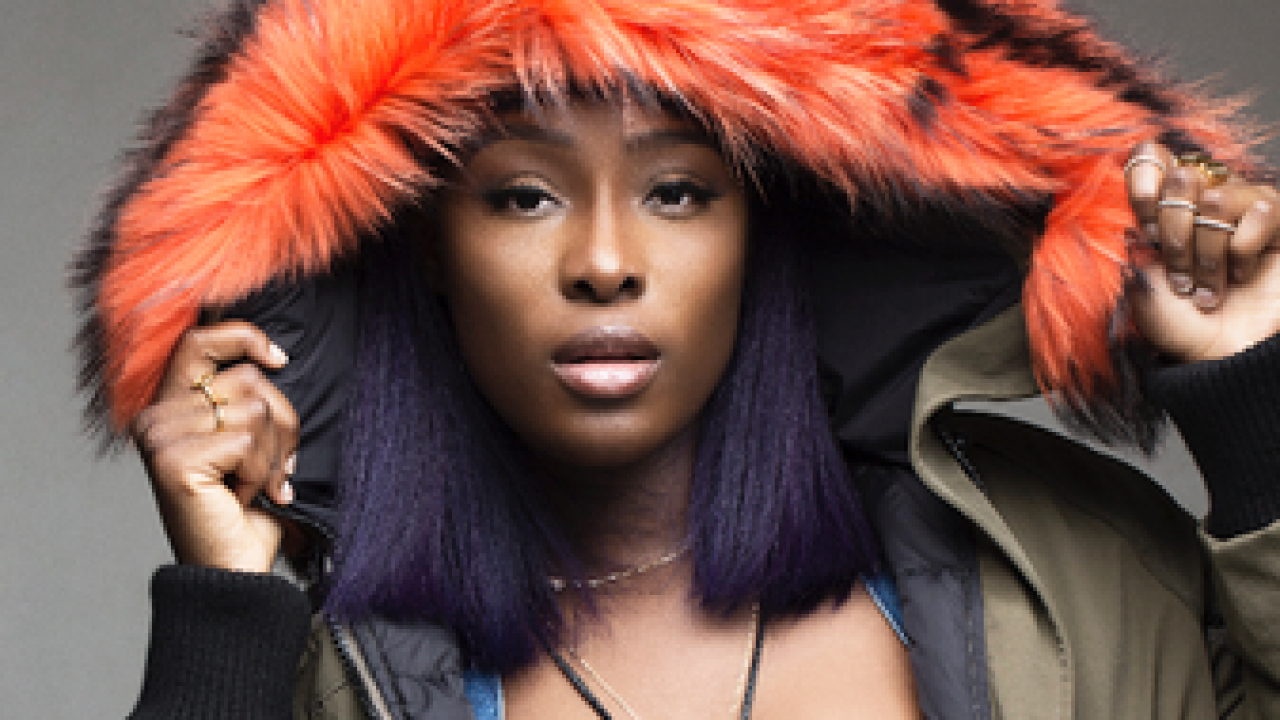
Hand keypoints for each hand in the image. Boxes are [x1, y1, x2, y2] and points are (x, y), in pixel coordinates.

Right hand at [131, 321, 298, 572]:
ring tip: (255, 485)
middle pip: (247, 379)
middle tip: (272, 467)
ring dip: (272, 454)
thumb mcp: (249, 441)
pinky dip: (261, 472)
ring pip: (254, 408)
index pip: (200, 341)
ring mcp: (159, 439)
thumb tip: (273, 356)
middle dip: (281, 424)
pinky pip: (247, 441)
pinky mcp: (174, 461)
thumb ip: (248, 398)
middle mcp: (154, 419)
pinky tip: (244, 498)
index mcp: (169, 407)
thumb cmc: (246, 511)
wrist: (234, 571)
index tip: (278, 359)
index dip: (245, 337)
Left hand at [1126, 143, 1279, 362]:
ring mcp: (1241, 209)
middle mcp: (1200, 202)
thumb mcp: (1142, 288)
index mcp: (1162, 211)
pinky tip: (1243, 274)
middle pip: (1181, 178)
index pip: (1150, 158)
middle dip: (1173, 234)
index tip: (1145, 230)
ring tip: (1208, 286)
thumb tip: (1132, 223)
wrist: (1224, 357)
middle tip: (1178, 274)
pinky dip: (1243, 250)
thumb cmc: (1182, 326)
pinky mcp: (1277, 221)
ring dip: (1207, 252)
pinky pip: (1260, 210)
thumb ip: (1132, 248)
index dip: (1143, 185)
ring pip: (1216, 198)